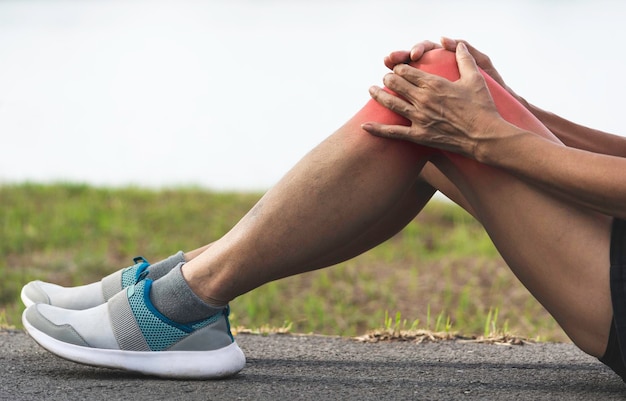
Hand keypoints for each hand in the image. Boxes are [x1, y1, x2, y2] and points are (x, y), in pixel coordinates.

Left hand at [363, 43, 505, 159]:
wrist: (485, 136)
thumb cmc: (482, 107)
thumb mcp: (475, 79)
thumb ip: (465, 59)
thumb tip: (459, 45)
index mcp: (434, 84)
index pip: (408, 71)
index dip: (400, 67)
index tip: (398, 67)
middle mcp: (423, 99)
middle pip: (396, 84)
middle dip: (389, 78)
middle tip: (386, 77)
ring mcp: (419, 118)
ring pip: (391, 103)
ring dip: (379, 95)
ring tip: (371, 89)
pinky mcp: (419, 136)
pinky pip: (394, 133)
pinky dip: (378, 129)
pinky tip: (365, 126)